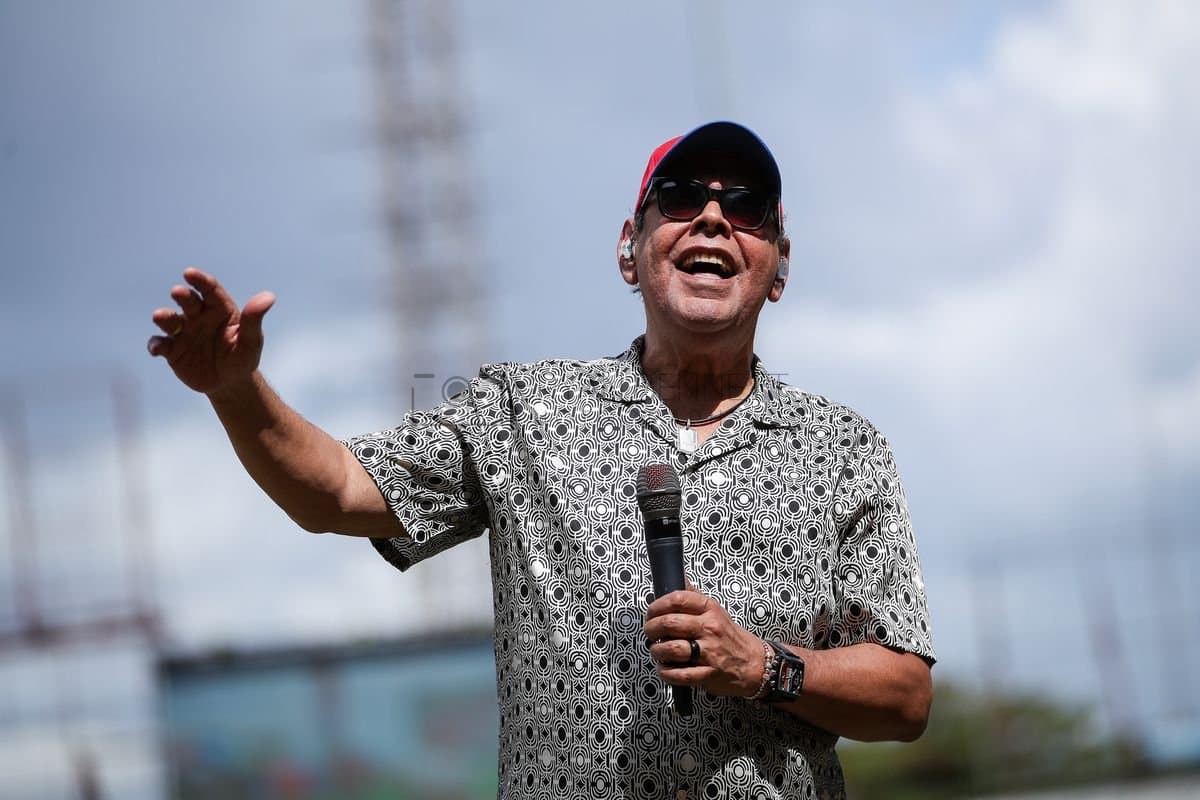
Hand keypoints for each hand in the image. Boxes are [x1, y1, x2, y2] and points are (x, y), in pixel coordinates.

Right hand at [147, 268, 274, 394]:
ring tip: (161, 317)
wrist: (229, 382)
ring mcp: (183, 332)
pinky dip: (156, 344)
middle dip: (182, 296)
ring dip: (164, 317)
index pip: (209, 289)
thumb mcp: (251, 340)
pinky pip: (160, 344)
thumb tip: (269, 297)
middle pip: (188, 301)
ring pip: (169, 319)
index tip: (190, 273)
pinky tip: (157, 349)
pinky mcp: (172, 350)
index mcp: (219, 309)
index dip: (200, 280)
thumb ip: (254, 319)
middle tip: (178, 292)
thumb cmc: (243, 357)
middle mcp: (198, 316)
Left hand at [643, 586, 765, 698]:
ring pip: (671, 648)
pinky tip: (664, 668)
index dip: (657, 605)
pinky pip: (679, 674)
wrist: (754, 663)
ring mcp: (709, 652)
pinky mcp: (708, 674)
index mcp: (710, 609)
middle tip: (649, 632)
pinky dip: (666, 672)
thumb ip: (694, 596)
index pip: (677, 599)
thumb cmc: (729, 637)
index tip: (651, 612)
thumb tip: (678, 577)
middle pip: (669, 623)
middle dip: (651, 628)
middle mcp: (709, 628)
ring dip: (656, 651)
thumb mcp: (715, 611)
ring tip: (656, 650)